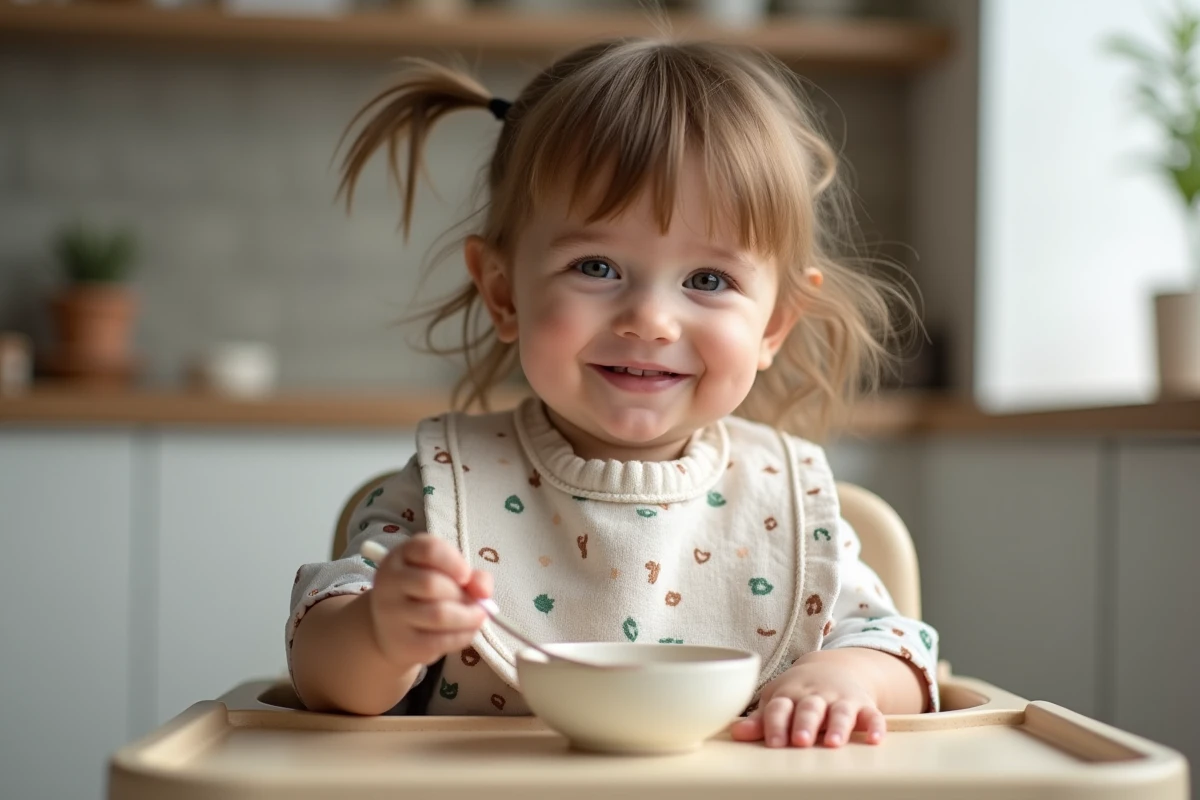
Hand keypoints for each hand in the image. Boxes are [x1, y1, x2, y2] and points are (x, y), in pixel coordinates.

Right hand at [367, 533, 492, 667]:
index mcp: (404, 555)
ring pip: (438, 614)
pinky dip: (462, 636)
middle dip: (462, 594)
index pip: (428, 550)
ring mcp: (393, 613)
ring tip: (477, 616)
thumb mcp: (446, 574)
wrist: (392, 629)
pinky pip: (439, 640)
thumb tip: (484, 593)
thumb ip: (472, 576)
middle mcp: (391, 581)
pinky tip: (467, 631)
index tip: (466, 575)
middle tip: (474, 602)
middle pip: (432, 584)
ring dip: (468, 617)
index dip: (453, 561)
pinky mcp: (403, 642)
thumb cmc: (425, 594)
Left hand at [729, 651, 885, 747]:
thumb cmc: (799, 692)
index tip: (773, 743)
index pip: (779, 708)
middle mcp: (815, 695)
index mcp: (790, 694)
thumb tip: (736, 733)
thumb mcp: (778, 701)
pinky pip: (872, 715)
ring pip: (840, 712)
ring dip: (837, 726)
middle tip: (799, 741)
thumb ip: (761, 720)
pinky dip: (876, 726)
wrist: (835, 668)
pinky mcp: (864, 706)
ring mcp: (841, 699)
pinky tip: (874, 739)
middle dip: (804, 724)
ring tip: (832, 743)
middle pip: (809, 709)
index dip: (775, 724)